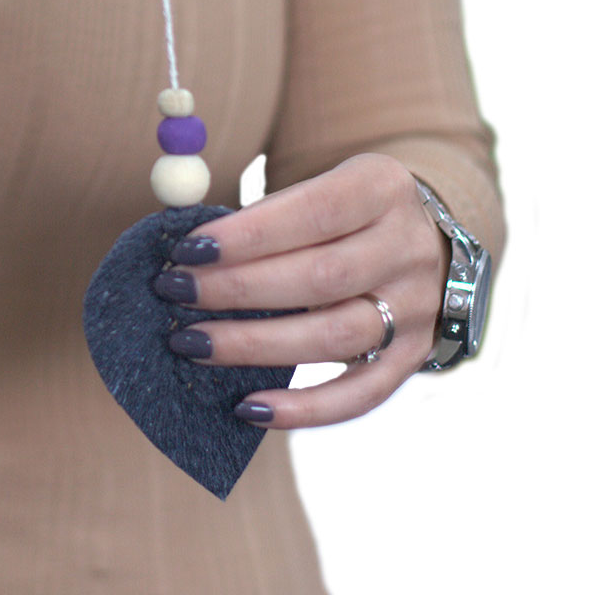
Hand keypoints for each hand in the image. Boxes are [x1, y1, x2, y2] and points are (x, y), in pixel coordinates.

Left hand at [151, 153, 448, 427]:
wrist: (419, 237)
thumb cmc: (337, 211)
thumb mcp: (315, 184)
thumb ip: (260, 213)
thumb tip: (188, 252)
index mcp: (381, 188)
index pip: (313, 211)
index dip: (247, 235)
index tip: (187, 250)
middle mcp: (407, 248)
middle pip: (321, 277)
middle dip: (238, 289)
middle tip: (176, 293)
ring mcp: (416, 309)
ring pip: (335, 338)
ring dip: (255, 346)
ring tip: (191, 343)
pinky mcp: (412, 358)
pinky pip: (360, 395)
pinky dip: (304, 410)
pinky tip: (247, 408)